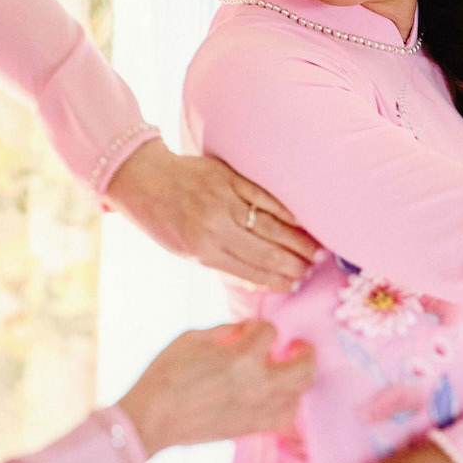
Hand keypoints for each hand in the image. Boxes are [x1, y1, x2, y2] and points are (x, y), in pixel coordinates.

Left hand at [107, 144, 319, 292]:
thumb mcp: (186, 253)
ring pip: (272, 225)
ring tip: (316, 249)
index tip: (298, 283)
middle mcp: (216, 228)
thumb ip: (222, 264)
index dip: (278, 279)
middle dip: (294, 262)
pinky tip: (302, 221)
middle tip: (315, 267)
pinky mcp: (231, 179)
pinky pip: (267, 198)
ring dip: (298, 240)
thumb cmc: (164, 220)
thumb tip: (261, 281)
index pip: (251, 270)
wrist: (145, 180)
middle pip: (267, 250)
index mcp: (204, 251)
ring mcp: (226, 201)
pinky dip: (287, 211)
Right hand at [116, 320, 313, 453]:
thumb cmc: (165, 375)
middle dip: (304, 351)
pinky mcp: (251, 429)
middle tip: (297, 346)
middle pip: (304, 367)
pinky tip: (276, 395)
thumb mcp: (191, 338)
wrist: (151, 420)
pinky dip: (287, 404)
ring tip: (286, 371)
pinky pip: (285, 418)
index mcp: (241, 357)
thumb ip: (224, 329)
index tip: (247, 330)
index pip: (269, 331)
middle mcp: (258, 385)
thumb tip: (244, 330)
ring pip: (300, 394)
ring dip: (297, 379)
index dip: (258, 326)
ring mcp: (257, 410)